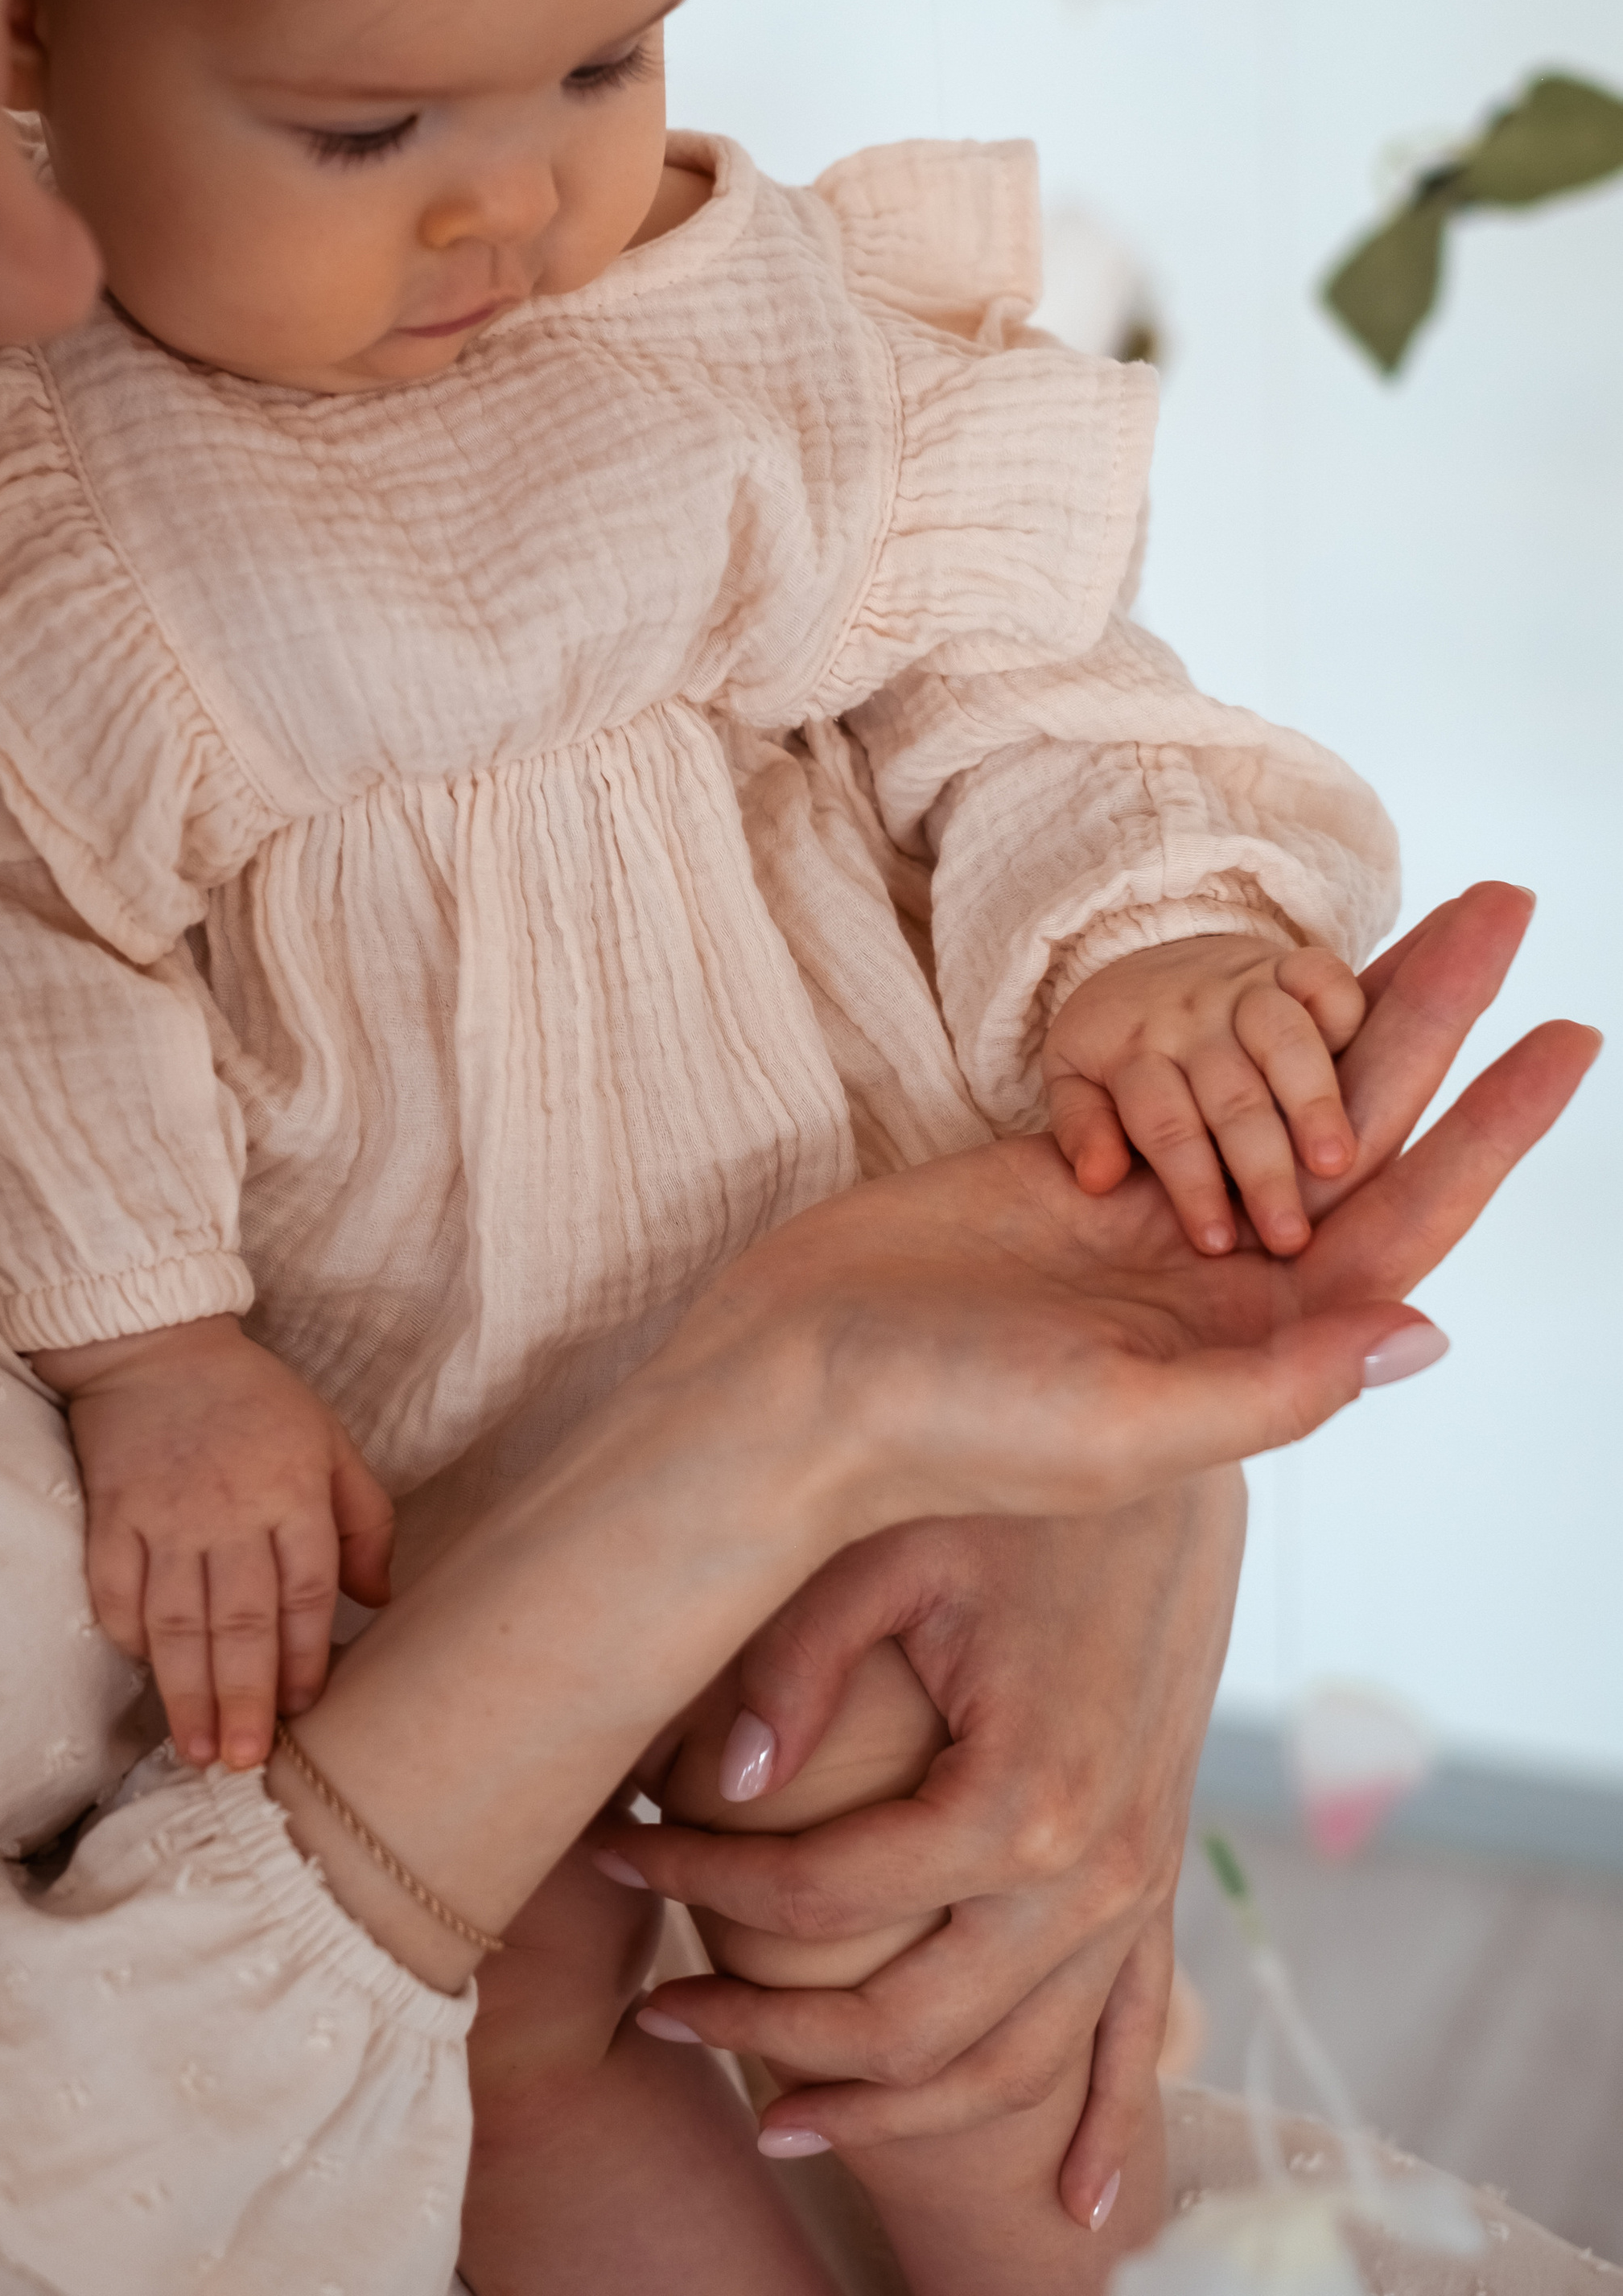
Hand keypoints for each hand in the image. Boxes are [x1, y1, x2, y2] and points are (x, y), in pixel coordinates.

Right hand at [30, 1316, 393, 1770]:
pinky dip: (128, 1636)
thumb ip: (364, 1519)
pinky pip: (115, 1588)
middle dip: (243, 1696)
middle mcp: (228, 1509)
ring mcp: (163, 1514)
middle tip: (244, 1760)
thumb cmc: (256, 1401)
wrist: (157, 1347)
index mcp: (292, 1490)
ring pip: (175, 1618)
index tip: (303, 1709)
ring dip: (186, 1689)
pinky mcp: (110, 1514)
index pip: (304, 1590)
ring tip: (195, 1750)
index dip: (304, 1655)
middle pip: (238, 1618)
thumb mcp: (331, 1441)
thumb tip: (379, 1600)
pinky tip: (145, 1676)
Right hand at [597, 884, 1593, 2188]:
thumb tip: (1424, 1327)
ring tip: (1427, 926)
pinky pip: (1185, 1092)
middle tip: (1512, 912)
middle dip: (1438, 1022)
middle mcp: (1221, 1283)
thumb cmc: (953, 1425)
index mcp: (1255, 1348)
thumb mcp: (1131, 1424)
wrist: (794, 1386)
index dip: (1492, 1128)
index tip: (1570, 1036)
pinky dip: (1236, 1028)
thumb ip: (1276, 1381)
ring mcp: (1150, 1227)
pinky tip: (1277, 976)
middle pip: (1362, 1128)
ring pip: (1281, 1095)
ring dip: (1352, 1009)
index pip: (1409, 1219)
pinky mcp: (1076, 1178)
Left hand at [601, 1479, 1240, 2226]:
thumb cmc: (1010, 1489)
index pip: (820, 1897)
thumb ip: (796, 1666)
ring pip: (1005, 2063)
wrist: (1167, 1461)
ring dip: (885, 2108)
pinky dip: (1098, 2129)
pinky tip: (1076, 2218)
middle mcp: (1089, 1873)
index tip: (611, 1848)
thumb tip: (721, 1782)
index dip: (697, 1884)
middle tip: (652, 2010)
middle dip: (762, 2031)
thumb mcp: (888, 1548)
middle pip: (906, 2021)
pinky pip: (1131, 2036)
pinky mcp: (1158, 1875)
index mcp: (1017, 1797)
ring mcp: (1136, 1889)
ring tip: (766, 2114)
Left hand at [1044, 931, 1367, 1257]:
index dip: (1191, 1186)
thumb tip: (1098, 1179)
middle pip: (1231, 1097)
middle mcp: (1192, 1020)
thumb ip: (1081, 1128)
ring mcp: (1243, 988)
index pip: (1165, 1125)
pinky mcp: (1288, 963)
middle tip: (1289, 1238)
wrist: (1144, 951)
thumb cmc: (1118, 1045)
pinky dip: (1344, 1009)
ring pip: (1285, 1040)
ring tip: (1338, 1164)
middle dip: (1262, 1170)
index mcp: (1133, 1053)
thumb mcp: (1075, 1081)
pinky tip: (1368, 1063)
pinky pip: (1323, 975)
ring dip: (1315, 1102)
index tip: (1215, 1246)